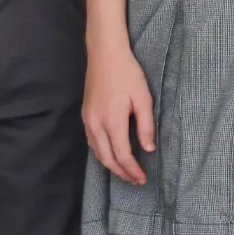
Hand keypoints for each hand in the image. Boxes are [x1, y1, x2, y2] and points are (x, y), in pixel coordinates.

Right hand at [82, 46, 154, 185]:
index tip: (143, 179)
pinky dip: (102, 153)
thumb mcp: (143, 99)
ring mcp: (88, 120)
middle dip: (121, 173)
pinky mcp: (85, 115)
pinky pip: (92, 142)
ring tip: (126, 171)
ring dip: (111, 165)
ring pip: (97, 152)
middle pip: (107, 159)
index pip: (122, 155)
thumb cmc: (128, 74)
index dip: (132, 170)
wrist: (105, 54)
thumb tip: (148, 150)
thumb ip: (146, 126)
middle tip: (135, 180)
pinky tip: (112, 154)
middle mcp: (96, 124)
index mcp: (112, 121)